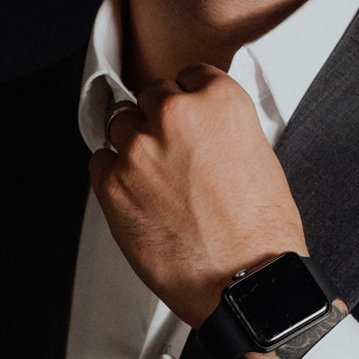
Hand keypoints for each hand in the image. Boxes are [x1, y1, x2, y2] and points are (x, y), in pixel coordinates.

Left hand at [88, 63, 307, 327]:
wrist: (246, 281)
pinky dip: (112, 176)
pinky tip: (138, 198)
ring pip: (120, 124)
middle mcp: (175, 115)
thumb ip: (220, 128)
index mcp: (219, 100)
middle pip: (150, 96)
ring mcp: (139, 148)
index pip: (187, 76)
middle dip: (159, 122)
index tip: (188, 122)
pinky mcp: (112, 183)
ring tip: (156, 180)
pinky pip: (98, 162)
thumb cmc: (260, 232)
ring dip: (133, 145)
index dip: (188, 102)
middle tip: (174, 157)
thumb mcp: (258, 155)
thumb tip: (197, 127)